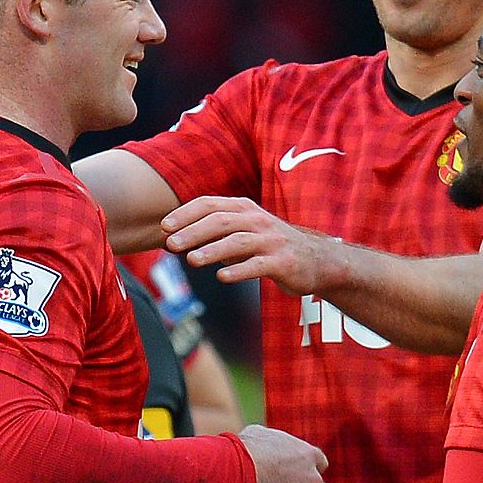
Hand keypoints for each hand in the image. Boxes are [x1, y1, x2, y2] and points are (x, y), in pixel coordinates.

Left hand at [163, 197, 343, 293]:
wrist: (318, 261)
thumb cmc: (271, 247)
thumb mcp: (241, 234)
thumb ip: (211, 236)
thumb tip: (171, 241)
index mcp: (244, 209)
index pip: (210, 205)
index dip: (185, 214)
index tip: (164, 227)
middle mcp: (258, 220)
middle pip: (221, 221)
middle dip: (193, 232)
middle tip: (171, 244)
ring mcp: (272, 240)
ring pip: (238, 241)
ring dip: (213, 250)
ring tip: (192, 260)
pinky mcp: (284, 262)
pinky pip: (259, 265)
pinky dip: (239, 270)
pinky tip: (222, 277)